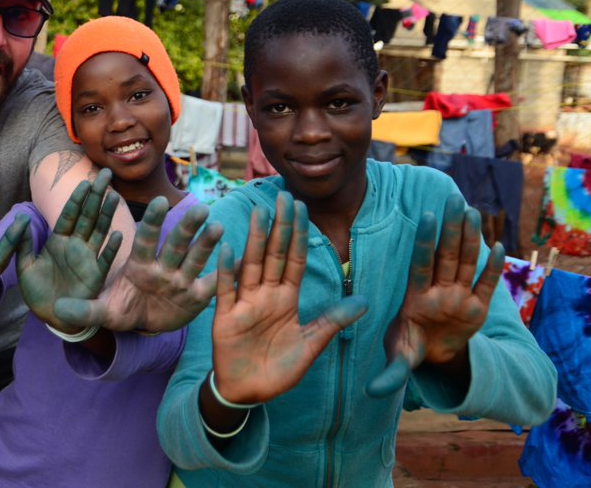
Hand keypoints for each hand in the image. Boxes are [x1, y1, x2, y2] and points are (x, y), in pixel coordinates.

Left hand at [16, 169, 122, 329]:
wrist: (48, 316)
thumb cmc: (36, 290)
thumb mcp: (24, 266)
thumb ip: (22, 244)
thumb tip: (20, 219)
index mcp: (59, 240)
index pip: (70, 214)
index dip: (77, 198)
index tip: (84, 181)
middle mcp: (76, 245)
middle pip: (88, 216)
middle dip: (97, 195)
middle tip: (106, 174)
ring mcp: (88, 259)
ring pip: (100, 232)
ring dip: (107, 215)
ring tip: (115, 196)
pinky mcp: (95, 276)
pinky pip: (105, 260)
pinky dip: (111, 248)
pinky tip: (119, 234)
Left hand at [53, 194, 223, 332]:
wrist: (143, 323)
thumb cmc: (122, 308)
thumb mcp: (102, 311)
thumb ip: (83, 309)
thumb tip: (58, 310)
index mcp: (139, 265)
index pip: (146, 239)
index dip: (153, 222)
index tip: (158, 201)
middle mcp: (163, 267)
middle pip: (175, 244)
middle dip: (187, 228)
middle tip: (200, 208)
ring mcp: (181, 281)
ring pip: (195, 258)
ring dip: (206, 244)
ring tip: (218, 227)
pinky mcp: (195, 297)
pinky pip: (211, 285)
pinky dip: (224, 275)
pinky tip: (239, 261)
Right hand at [210, 193, 368, 405]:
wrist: (248, 393)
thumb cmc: (278, 369)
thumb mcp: (311, 345)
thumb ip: (333, 321)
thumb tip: (364, 302)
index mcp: (287, 299)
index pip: (296, 260)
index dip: (300, 234)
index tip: (302, 208)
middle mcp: (266, 295)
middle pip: (274, 254)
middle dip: (279, 226)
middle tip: (282, 196)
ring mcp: (245, 303)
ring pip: (252, 265)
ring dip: (254, 239)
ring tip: (258, 213)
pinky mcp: (226, 317)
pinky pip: (227, 290)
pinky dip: (226, 270)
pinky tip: (227, 248)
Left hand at [367, 193, 504, 397]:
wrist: (434, 355)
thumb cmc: (412, 347)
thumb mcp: (401, 359)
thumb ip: (391, 373)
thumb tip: (373, 393)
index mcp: (417, 297)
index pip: (422, 264)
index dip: (425, 241)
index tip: (428, 216)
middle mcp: (439, 291)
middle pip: (445, 256)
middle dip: (449, 229)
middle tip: (453, 199)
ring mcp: (459, 296)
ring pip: (465, 262)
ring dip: (469, 238)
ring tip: (471, 212)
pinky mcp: (477, 306)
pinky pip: (485, 284)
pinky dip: (492, 268)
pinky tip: (497, 246)